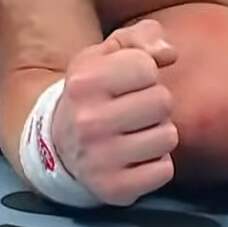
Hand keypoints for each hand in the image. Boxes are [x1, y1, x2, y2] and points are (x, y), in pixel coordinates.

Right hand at [49, 20, 180, 206]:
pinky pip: (164, 170)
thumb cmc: (94, 93)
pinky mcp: (114, 189)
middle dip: (154, 103)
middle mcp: (88, 121)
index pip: (147, 67)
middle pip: (163, 101)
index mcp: (83, 82)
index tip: (127, 83)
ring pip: (168, 137)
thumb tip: (169, 53)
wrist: (58, 145)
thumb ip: (141, 37)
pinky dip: (155, 164)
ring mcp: (100, 159)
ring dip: (157, 133)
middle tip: (133, 109)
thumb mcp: (106, 55)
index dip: (144, 72)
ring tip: (134, 132)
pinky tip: (134, 157)